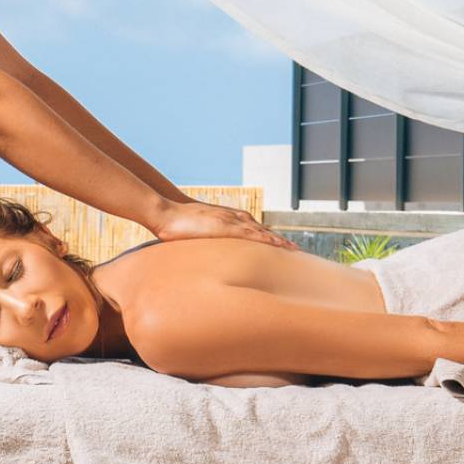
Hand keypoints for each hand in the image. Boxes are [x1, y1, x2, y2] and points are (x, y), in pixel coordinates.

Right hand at [149, 199, 294, 249]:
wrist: (167, 212)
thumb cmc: (177, 224)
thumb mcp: (196, 233)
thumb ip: (204, 239)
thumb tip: (204, 250)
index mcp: (227, 220)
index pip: (253, 229)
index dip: (268, 238)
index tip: (281, 246)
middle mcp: (233, 218)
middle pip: (262, 230)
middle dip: (278, 239)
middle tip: (296, 250)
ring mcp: (231, 221)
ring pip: (261, 231)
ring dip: (278, 240)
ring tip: (294, 249)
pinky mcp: (226, 226)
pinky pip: (252, 234)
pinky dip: (267, 239)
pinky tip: (279, 245)